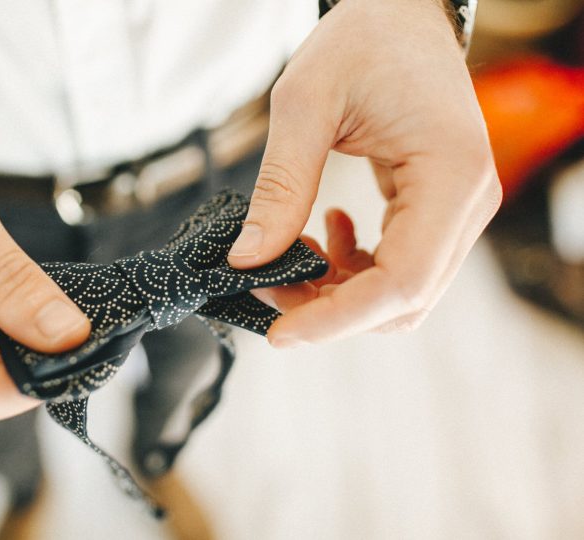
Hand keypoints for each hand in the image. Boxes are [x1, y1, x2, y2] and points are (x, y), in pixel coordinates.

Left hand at [228, 0, 501, 345]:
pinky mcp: (437, 210)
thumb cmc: (363, 41)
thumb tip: (248, 258)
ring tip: (290, 252)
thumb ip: (280, 187)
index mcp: (451, 176)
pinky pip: (397, 267)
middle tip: (267, 282)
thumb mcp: (305, 105)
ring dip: (338, 292)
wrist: (400, 14)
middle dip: (329, 309)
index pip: (401, 282)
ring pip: (399, 294)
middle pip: (402, 301)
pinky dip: (352, 270)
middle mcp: (467, 203)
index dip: (337, 320)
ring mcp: (457, 211)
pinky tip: (323, 232)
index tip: (279, 334)